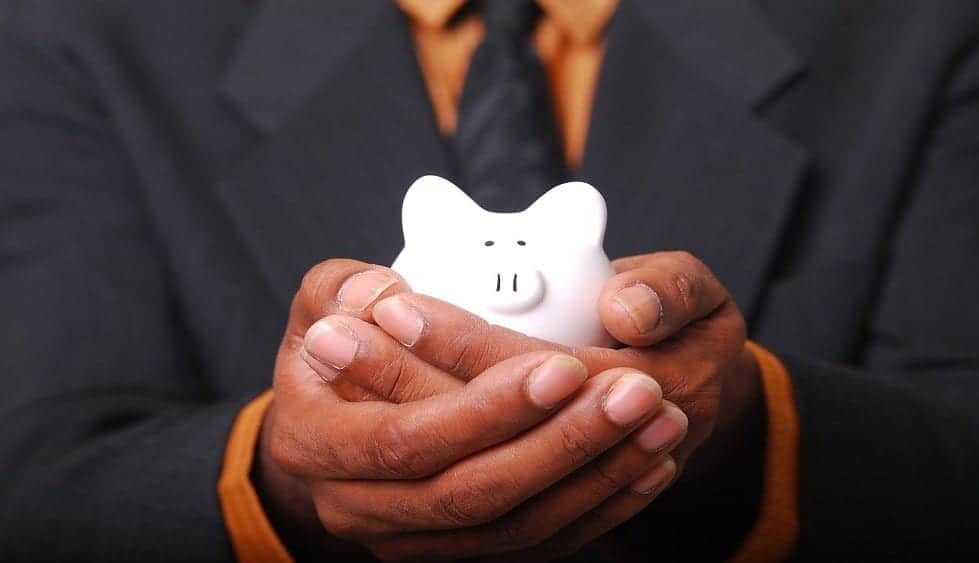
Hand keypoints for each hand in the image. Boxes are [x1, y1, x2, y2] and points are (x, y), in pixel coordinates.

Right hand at [258, 259, 686, 561]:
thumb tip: (381, 299)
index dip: (488, 409)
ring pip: (515, 527)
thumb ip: (343, 288)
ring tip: (662, 421)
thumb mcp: (323, 303)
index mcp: (316, 440)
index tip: (563, 366)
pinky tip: (649, 464)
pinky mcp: (455, 549)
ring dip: (599, 477)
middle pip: (472, 494)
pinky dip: (598, 508)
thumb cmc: (332, 347)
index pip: (408, 439)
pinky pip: (534, 544)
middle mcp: (356, 507)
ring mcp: (408, 539)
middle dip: (564, 444)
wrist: (333, 425)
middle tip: (640, 392)